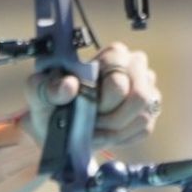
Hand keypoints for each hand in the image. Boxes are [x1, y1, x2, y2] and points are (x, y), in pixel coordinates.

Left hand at [24, 42, 160, 150]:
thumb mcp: (41, 93)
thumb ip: (50, 87)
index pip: (118, 80)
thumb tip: (70, 86)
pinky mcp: (149, 111)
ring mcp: (147, 88)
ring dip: (115, 131)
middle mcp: (136, 66)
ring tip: (93, 133)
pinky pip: (144, 129)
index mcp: (114, 54)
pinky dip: (121, 138)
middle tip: (89, 126)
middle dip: (111, 119)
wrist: (59, 124)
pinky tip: (104, 134)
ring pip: (143, 115)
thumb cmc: (51, 102)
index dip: (101, 101)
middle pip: (139, 97)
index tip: (82, 109)